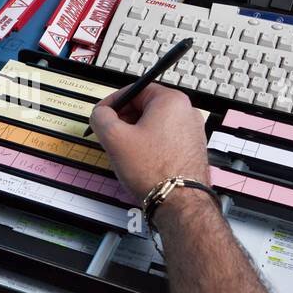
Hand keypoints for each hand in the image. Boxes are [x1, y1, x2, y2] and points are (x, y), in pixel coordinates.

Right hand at [89, 83, 209, 202]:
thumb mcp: (114, 138)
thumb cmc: (155, 171)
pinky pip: (164, 140)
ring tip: (126, 152)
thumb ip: (101, 117)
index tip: (102, 114)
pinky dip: (149, 146)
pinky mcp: (192, 149)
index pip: (135, 89)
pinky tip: (141, 162)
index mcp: (171, 101)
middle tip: (111, 134)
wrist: (179, 203)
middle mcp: (186, 112)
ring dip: (136, 134)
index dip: (113, 102)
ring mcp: (192, 132)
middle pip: (145, 107)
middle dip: (124, 120)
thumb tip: (100, 113)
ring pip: (154, 125)